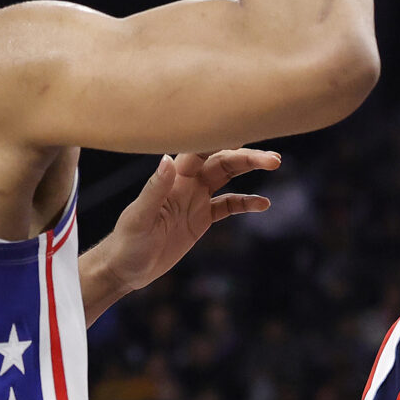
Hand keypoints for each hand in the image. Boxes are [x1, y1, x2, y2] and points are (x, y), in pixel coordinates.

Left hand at [95, 149, 278, 297]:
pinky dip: (246, 202)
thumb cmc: (126, 243)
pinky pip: (228, 205)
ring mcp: (196, 200)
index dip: (221, 138)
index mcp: (173, 179)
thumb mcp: (140, 218)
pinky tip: (263, 204)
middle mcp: (186, 184)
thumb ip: (155, 190)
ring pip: (228, 177)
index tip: (245, 130)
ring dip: (249, 169)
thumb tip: (168, 160)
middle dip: (246, 157)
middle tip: (273, 159)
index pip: (200, 151)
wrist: (125, 269)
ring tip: (275, 163)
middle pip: (221, 161)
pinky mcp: (201, 219)